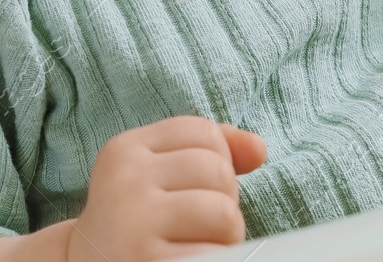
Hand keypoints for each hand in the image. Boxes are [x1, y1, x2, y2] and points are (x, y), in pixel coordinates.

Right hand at [67, 116, 267, 261]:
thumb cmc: (135, 222)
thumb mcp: (158, 175)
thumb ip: (209, 152)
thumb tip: (259, 150)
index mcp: (125, 150)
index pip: (203, 133)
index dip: (216, 162)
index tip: (191, 190)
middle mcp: (123, 182)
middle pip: (217, 170)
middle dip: (223, 200)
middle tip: (195, 225)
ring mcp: (133, 224)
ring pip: (224, 212)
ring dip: (226, 236)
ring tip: (197, 245)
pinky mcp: (147, 261)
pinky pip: (213, 254)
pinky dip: (214, 259)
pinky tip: (188, 261)